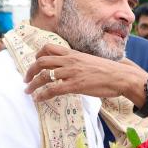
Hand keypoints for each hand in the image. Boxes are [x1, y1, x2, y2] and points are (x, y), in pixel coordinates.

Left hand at [24, 44, 138, 100]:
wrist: (121, 76)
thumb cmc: (109, 71)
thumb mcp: (91, 61)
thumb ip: (79, 62)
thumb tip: (72, 68)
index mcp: (74, 53)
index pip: (48, 48)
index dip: (38, 55)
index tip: (35, 63)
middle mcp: (70, 61)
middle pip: (41, 61)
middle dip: (30, 70)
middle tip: (26, 79)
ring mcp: (72, 72)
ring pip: (44, 76)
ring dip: (32, 84)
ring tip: (28, 91)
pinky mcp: (75, 85)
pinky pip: (52, 89)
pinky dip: (42, 95)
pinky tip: (38, 99)